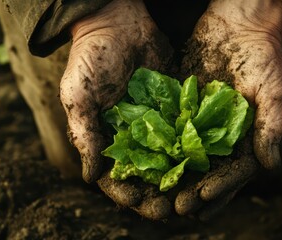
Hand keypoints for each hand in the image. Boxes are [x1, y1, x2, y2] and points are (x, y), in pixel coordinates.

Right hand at [60, 0, 172, 219]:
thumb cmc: (91, 59)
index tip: (138, 202)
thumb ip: (84, 136)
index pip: (114, 176)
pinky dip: (191, 149)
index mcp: (105, 138)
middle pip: (144, 175)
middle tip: (170, 210)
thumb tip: (90, 177)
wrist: (118, 23)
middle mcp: (131, 136)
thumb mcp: (78, 97)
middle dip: (155, 194)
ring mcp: (154, 124)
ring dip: (176, 179)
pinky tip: (203, 164)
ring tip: (190, 195)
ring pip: (167, 159)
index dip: (124, 192)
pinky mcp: (173, 108)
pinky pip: (183, 133)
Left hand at [177, 0, 281, 218]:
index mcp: (246, 138)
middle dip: (194, 190)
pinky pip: (170, 131)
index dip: (222, 187)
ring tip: (160, 197)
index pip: (234, 170)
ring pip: (186, 157)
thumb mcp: (273, 90)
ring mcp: (200, 124)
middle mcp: (222, 136)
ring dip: (174, 178)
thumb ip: (271, 126)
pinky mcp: (182, 108)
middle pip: (207, 171)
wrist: (237, 25)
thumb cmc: (262, 56)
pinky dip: (159, 148)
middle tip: (177, 208)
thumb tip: (271, 165)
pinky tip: (146, 164)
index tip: (205, 199)